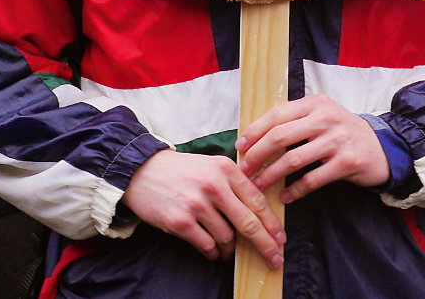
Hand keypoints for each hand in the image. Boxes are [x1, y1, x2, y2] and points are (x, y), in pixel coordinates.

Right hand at [123, 149, 284, 266]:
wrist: (143, 171)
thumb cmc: (182, 170)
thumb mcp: (211, 165)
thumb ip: (233, 182)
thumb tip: (259, 209)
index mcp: (225, 169)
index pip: (256, 200)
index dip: (272, 223)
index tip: (281, 238)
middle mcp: (213, 185)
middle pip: (248, 222)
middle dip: (265, 244)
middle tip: (274, 259)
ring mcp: (196, 204)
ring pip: (227, 237)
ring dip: (230, 249)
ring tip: (226, 249)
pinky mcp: (180, 221)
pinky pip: (206, 245)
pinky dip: (212, 252)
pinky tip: (212, 250)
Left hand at [236, 94, 389, 202]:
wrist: (383, 147)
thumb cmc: (343, 132)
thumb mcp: (322, 116)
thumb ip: (296, 120)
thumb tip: (256, 135)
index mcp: (314, 103)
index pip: (276, 114)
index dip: (255, 131)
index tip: (240, 147)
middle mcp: (325, 118)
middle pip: (280, 136)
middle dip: (257, 155)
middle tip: (244, 170)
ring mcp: (337, 139)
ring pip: (293, 159)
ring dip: (271, 175)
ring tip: (259, 187)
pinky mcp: (346, 162)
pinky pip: (313, 179)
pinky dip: (295, 190)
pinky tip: (284, 196)